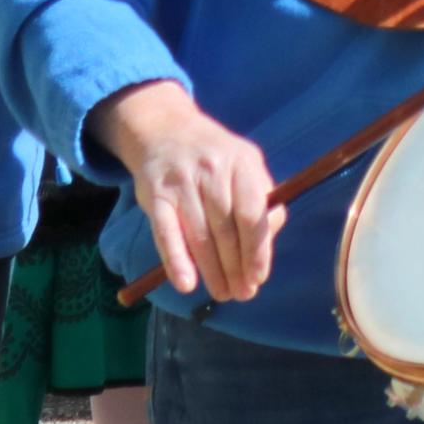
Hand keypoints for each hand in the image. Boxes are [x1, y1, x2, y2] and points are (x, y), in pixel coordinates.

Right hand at [94, 79, 283, 305]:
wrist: (166, 130)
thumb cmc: (215, 159)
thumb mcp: (245, 165)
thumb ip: (261, 200)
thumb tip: (267, 244)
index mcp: (242, 161)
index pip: (253, 213)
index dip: (257, 250)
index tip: (258, 278)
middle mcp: (213, 168)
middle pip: (226, 229)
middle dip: (235, 267)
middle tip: (241, 293)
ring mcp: (182, 180)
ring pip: (199, 235)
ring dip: (211, 271)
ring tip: (221, 293)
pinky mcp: (156, 193)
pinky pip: (166, 233)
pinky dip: (176, 261)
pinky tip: (186, 284)